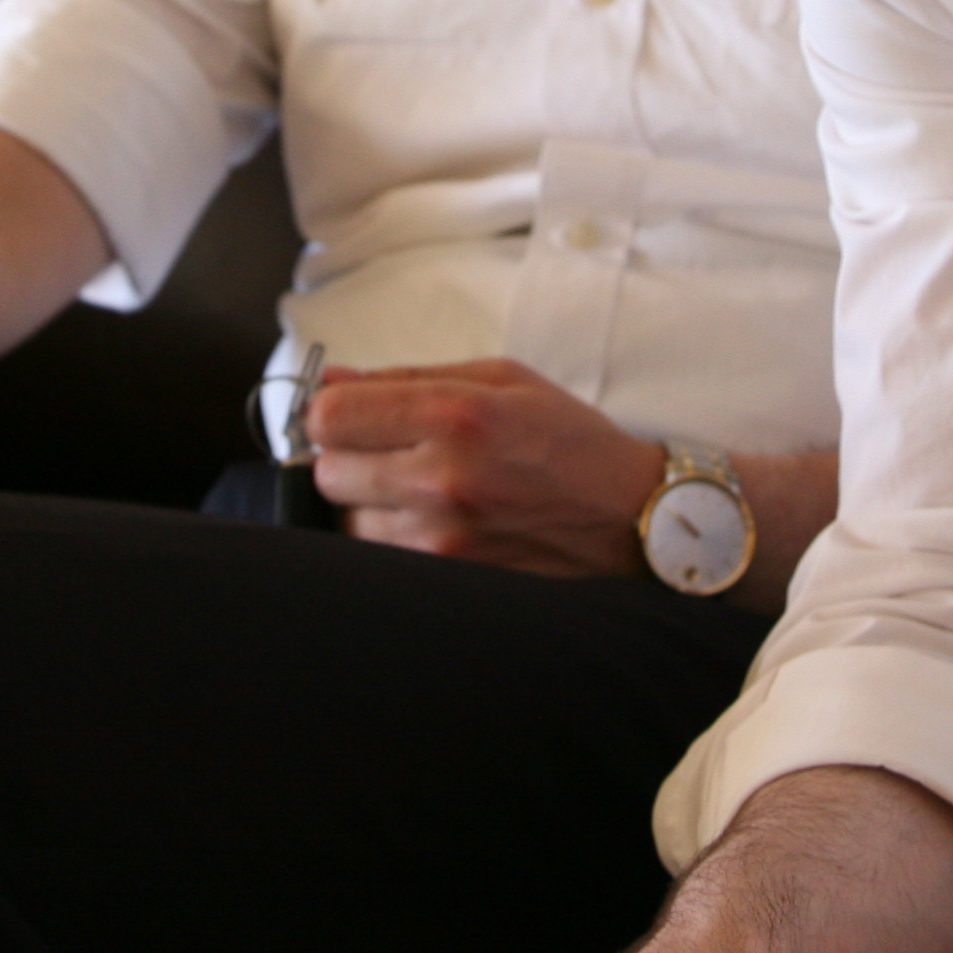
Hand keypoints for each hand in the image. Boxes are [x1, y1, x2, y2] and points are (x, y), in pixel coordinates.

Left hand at [308, 358, 663, 578]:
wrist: (625, 515)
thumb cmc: (565, 438)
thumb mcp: (499, 378)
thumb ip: (406, 376)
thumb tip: (329, 379)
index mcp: (457, 413)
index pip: (329, 417)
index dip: (329, 411)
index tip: (350, 413)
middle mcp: (444, 478)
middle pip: (327, 472)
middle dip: (346, 456)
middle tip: (387, 448)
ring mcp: (443, 537)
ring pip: (346, 521)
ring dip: (365, 501)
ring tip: (416, 485)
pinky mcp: (449, 576)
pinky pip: (378, 554)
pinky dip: (388, 535)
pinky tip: (428, 518)